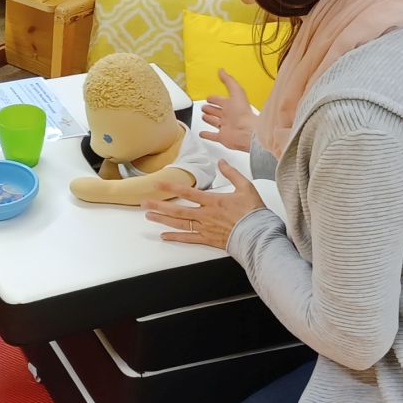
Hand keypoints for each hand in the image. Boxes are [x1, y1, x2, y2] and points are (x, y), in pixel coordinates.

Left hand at [144, 160, 266, 250]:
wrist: (259, 235)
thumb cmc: (254, 212)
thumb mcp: (246, 187)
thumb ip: (232, 173)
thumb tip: (222, 162)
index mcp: (213, 201)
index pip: (188, 192)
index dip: (171, 186)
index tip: (158, 183)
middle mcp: (205, 215)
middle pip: (178, 210)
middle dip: (159, 205)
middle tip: (144, 203)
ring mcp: (205, 228)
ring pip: (179, 224)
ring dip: (162, 219)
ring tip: (149, 216)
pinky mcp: (208, 239)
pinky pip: (188, 238)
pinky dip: (175, 237)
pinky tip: (164, 236)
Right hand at [199, 70, 259, 152]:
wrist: (246, 132)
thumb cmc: (242, 113)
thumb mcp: (236, 92)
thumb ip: (229, 81)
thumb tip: (222, 70)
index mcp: (232, 105)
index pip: (221, 100)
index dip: (214, 98)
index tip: (209, 97)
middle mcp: (228, 116)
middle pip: (217, 111)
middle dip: (210, 108)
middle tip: (204, 106)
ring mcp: (225, 127)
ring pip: (214, 121)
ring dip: (209, 119)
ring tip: (203, 116)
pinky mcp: (222, 137)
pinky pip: (212, 135)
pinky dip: (206, 134)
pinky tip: (202, 133)